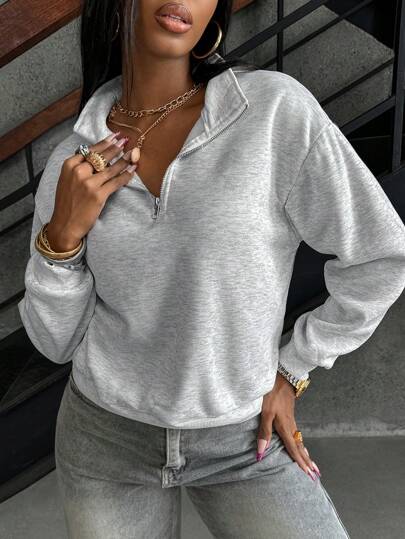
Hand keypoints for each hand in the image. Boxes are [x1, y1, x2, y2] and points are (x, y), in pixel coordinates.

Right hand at [47, 133, 136, 248]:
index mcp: (69, 165)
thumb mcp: (66, 180)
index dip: (105, 142)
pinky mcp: (98, 195)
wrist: (65, 224)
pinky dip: (126, 175)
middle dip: (116, 147)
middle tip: (126, 139)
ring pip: (111, 168)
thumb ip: (78, 167)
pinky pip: (116, 182)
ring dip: (125, 159)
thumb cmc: (67, 203)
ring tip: (134, 154)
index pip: (91, 150)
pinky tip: (133, 170)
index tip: (114, 136)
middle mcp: (79, 171)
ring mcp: (89, 183)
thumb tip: (96, 157)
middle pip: (102, 156)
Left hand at [256, 372, 320, 480]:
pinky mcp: (290, 415)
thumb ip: (264, 432)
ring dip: (306, 454)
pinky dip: (302, 444)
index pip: (293, 449)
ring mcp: (292, 420)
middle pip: (300, 447)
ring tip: (312, 464)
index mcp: (285, 427)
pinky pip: (298, 434)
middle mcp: (291, 426)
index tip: (307, 474)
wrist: (283, 377)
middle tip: (315, 475)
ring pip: (301, 441)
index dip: (299, 462)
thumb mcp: (265, 412)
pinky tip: (301, 444)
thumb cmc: (272, 394)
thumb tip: (262, 452)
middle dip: (307, 461)